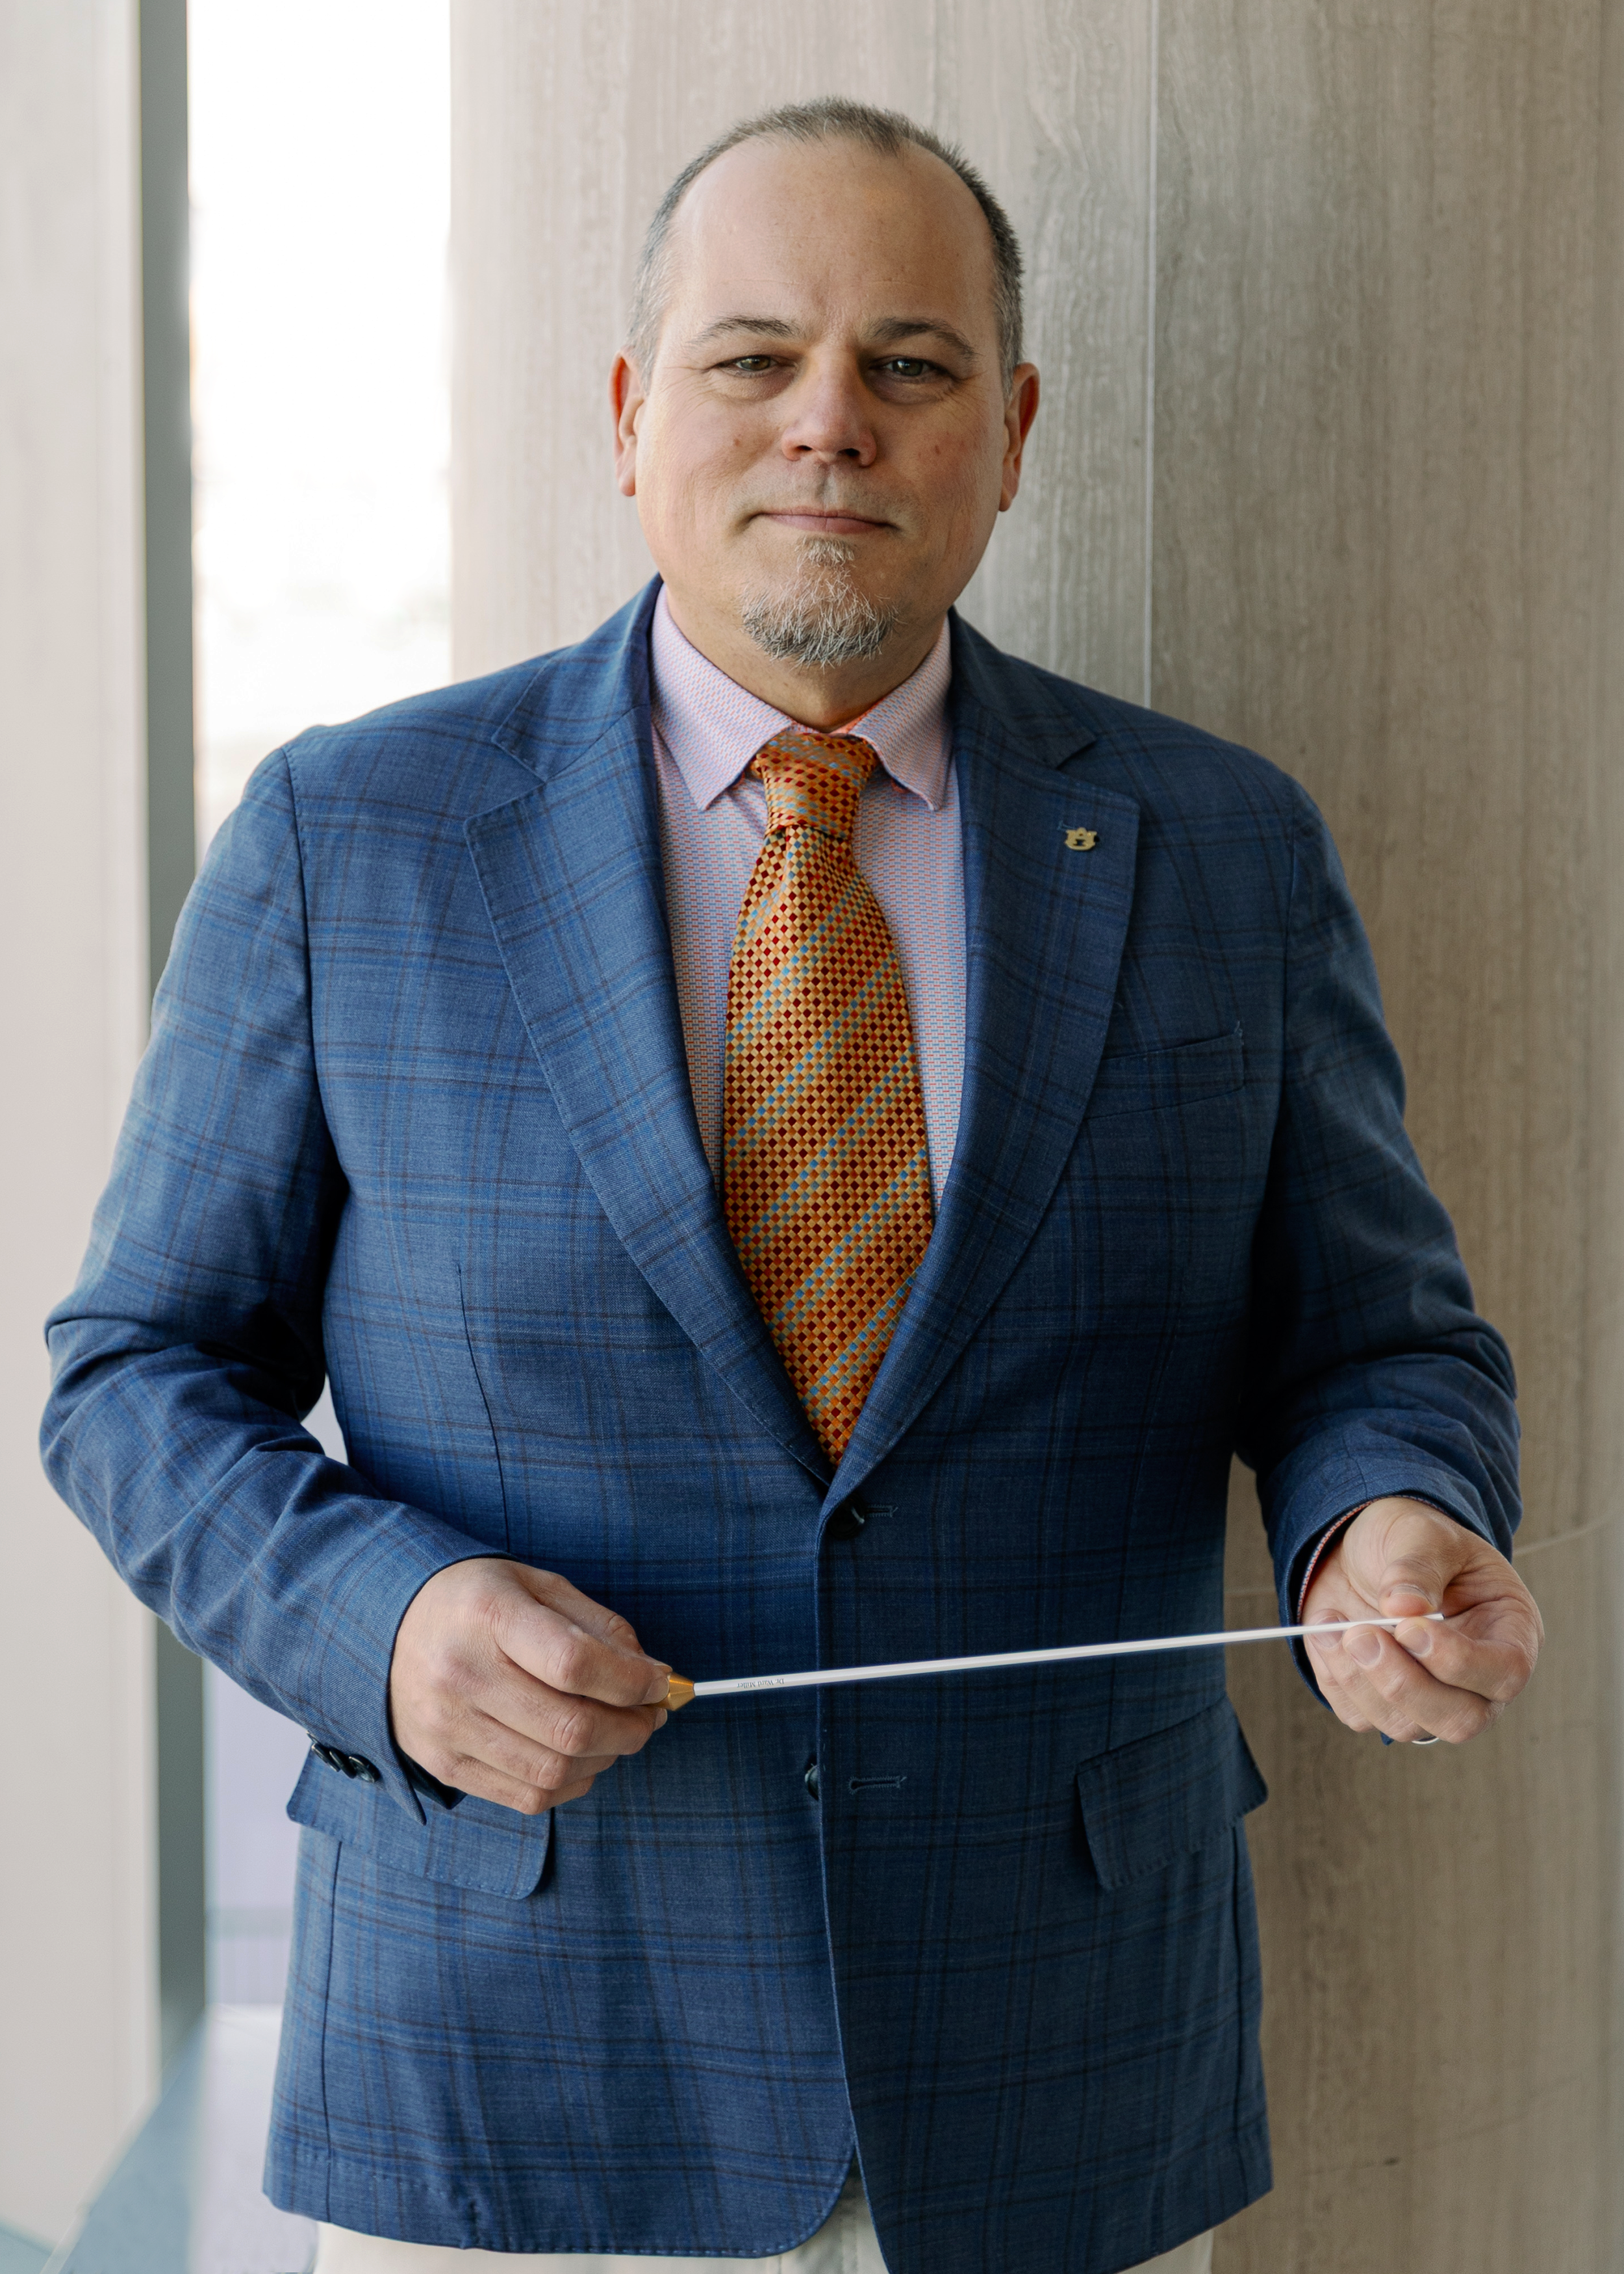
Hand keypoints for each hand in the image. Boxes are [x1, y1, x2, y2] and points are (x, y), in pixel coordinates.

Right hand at [389, 1558, 671, 1814]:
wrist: (387, 1625)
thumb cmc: (477, 1601)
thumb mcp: (538, 1587)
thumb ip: (599, 1627)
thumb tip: (653, 1675)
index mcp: (488, 1615)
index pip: (574, 1663)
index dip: (632, 1681)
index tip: (660, 1682)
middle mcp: (461, 1675)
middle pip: (570, 1727)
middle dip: (631, 1727)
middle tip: (651, 1714)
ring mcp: (448, 1727)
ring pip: (554, 1770)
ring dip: (606, 1758)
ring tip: (619, 1733)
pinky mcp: (443, 1765)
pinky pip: (528, 1796)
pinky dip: (572, 1782)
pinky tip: (582, 1756)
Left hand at [1301, 1497, 1541, 1745]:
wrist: (1366, 1548)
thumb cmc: (1411, 1540)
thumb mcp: (1421, 1533)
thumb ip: (1418, 1566)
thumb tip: (1402, 1608)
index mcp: (1509, 1631)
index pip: (1506, 1673)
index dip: (1457, 1662)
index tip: (1408, 1628)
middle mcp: (1477, 1678)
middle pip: (1459, 1720)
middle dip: (1402, 1683)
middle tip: (1360, 1635)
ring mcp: (1431, 1697)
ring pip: (1404, 1727)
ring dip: (1359, 1679)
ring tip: (1333, 1623)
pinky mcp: (1384, 1702)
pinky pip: (1360, 1717)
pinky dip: (1335, 1679)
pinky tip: (1325, 1632)